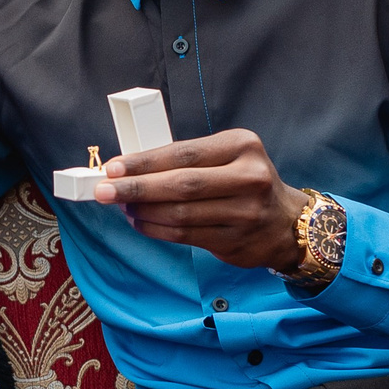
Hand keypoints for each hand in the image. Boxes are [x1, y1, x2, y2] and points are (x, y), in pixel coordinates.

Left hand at [96, 130, 308, 272]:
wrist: (285, 222)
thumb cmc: (244, 181)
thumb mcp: (228, 156)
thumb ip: (187, 159)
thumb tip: (130, 168)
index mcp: (243, 146)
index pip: (184, 153)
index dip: (144, 162)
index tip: (112, 167)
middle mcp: (249, 178)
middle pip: (181, 185)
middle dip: (136, 188)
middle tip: (104, 191)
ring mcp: (245, 213)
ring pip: (181, 214)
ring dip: (143, 211)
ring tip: (122, 206)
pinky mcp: (237, 241)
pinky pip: (186, 236)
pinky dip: (157, 229)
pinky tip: (141, 222)